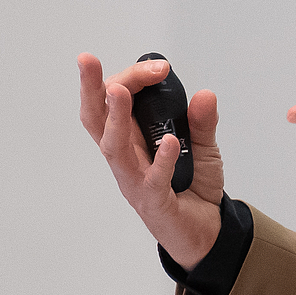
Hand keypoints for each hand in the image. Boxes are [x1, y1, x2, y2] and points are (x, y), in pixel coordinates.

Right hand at [78, 53, 226, 268]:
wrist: (208, 233)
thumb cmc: (193, 188)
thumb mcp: (203, 149)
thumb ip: (202, 122)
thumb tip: (204, 94)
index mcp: (131, 140)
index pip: (115, 102)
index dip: (130, 79)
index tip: (159, 67)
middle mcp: (125, 158)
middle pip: (97, 120)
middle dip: (91, 89)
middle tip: (87, 61)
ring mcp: (135, 181)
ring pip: (114, 148)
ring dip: (116, 118)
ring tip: (120, 91)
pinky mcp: (153, 203)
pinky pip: (154, 181)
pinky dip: (161, 160)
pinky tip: (171, 142)